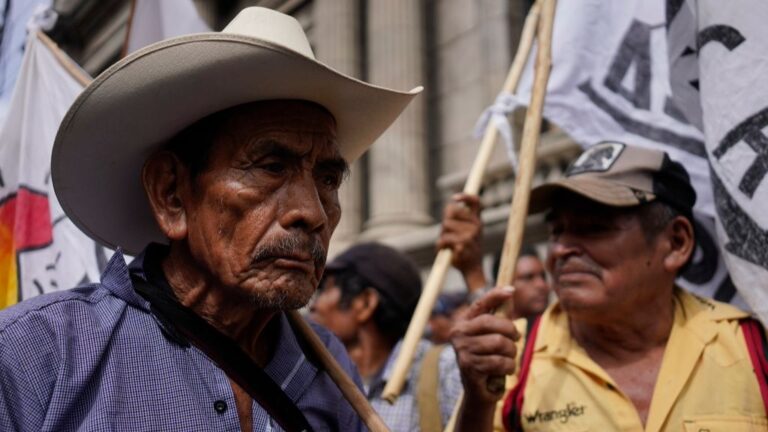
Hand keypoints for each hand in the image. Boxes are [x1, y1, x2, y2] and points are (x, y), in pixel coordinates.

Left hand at [437, 194, 484, 288]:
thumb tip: (448, 206)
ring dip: (442, 235)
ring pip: (446, 225)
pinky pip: (443, 239)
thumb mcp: (467, 233)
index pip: (476, 202)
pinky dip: (440, 246)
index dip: (466, 196)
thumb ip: (458, 220)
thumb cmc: (466, 250)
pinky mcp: (462, 244)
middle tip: (447, 233)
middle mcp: (476, 226)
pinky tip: (445, 251)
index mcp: (478, 221)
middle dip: (445, 222)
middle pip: (451, 211)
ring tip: (447, 244)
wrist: (472, 270)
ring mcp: (470, 235)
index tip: (454, 197)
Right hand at [450, 286, 518, 405]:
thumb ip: (498, 316)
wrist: (478, 391)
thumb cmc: (488, 359)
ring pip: (500, 343)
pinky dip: (509, 367)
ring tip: (509, 358)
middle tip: (516, 339)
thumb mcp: (492, 336)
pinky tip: (505, 370)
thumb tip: (510, 291)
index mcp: (463, 322)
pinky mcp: (469, 367)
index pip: (480, 304)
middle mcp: (458, 334)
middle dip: (511, 331)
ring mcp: (462, 350)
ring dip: (512, 353)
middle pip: (492, 322)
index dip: (495, 295)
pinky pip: (500, 361)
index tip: (511, 290)